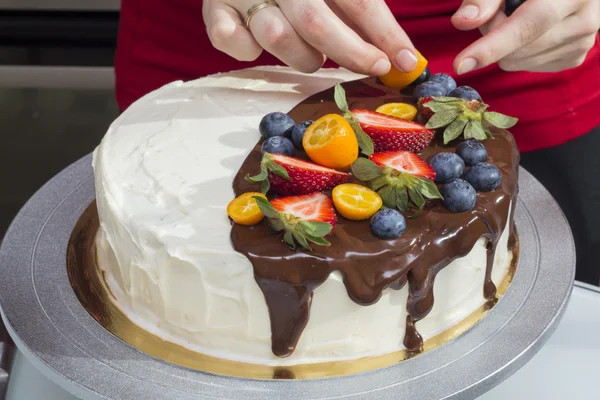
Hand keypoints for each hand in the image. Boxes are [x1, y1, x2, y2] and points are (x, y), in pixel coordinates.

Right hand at [202, 0, 418, 75]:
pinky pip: (230, 41)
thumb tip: (403, 55)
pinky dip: (247, 49)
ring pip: (276, 36)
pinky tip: (258, 44)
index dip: (385, 33)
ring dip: (303, 56)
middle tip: (375, 68)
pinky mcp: (213, 9)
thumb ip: (361, 7)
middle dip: (351, 53)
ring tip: (315, 55)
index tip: (406, 62)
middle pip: (316, 22)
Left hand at [451, 0, 599, 72]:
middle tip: (498, 12)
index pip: (528, 26)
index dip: (492, 46)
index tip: (461, 64)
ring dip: (505, 46)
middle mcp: (585, 19)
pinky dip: (517, 53)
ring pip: (518, 63)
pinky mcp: (574, 58)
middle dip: (494, 36)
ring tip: (517, 17)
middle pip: (518, 51)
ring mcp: (582, 43)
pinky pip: (527, 67)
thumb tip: (462, 22)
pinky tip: (528, 32)